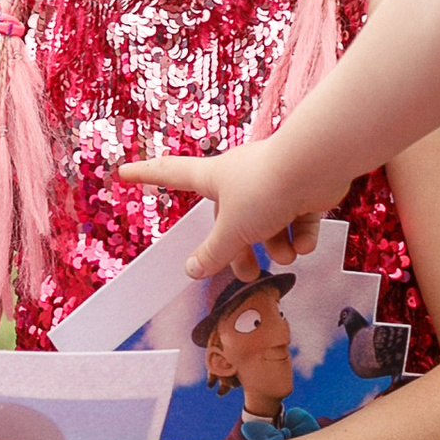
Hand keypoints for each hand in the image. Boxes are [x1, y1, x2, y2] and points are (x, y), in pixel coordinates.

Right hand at [113, 148, 327, 281]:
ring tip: (285, 254)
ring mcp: (271, 183)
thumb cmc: (265, 188)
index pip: (169, 173)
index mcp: (212, 178)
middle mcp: (239, 179)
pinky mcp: (301, 189)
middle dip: (241, 250)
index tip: (123, 172)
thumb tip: (192, 270)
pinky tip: (304, 241)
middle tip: (249, 274)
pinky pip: (295, 219)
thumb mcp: (233, 229)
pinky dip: (300, 233)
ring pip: (267, 224)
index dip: (146, 174)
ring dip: (276, 245)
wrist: (315, 166)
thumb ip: (213, 252)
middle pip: (230, 221)